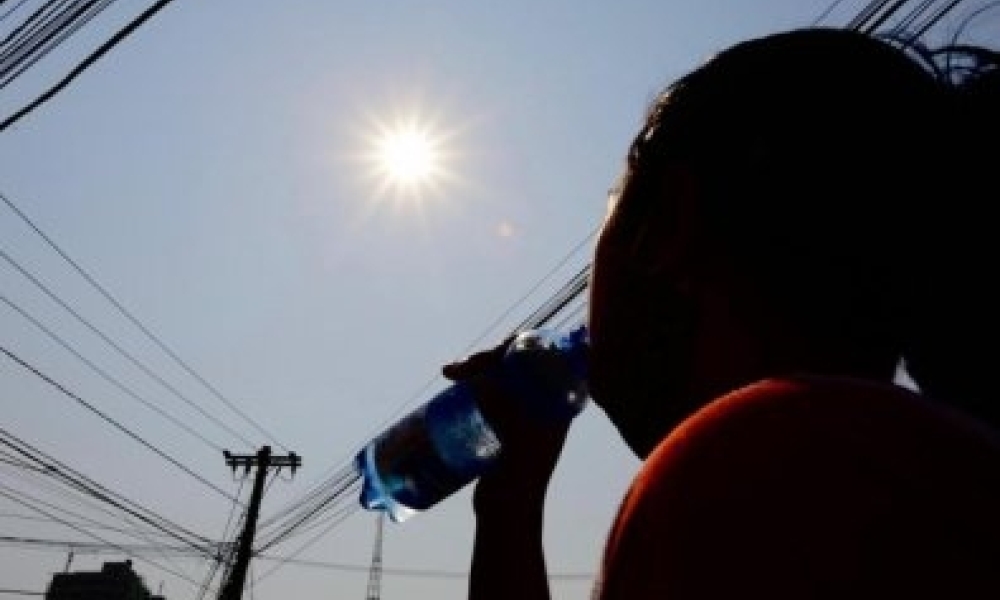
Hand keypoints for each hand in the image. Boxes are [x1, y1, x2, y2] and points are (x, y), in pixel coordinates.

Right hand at [442, 333, 571, 514]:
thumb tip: (496, 371)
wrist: (506, 512)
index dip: (520, 343)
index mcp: (559, 402)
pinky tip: (452, 381)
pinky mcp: (504, 423)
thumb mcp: (518, 434)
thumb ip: (512, 402)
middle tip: (460, 367)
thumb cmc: (519, 475)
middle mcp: (545, 402)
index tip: (492, 350)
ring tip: (449, 371)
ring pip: (502, 373)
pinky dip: (472, 381)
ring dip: (477, 366)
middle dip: (488, 356)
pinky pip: (490, 390)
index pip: (547, 355)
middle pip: (519, 362)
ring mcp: (523, 413)